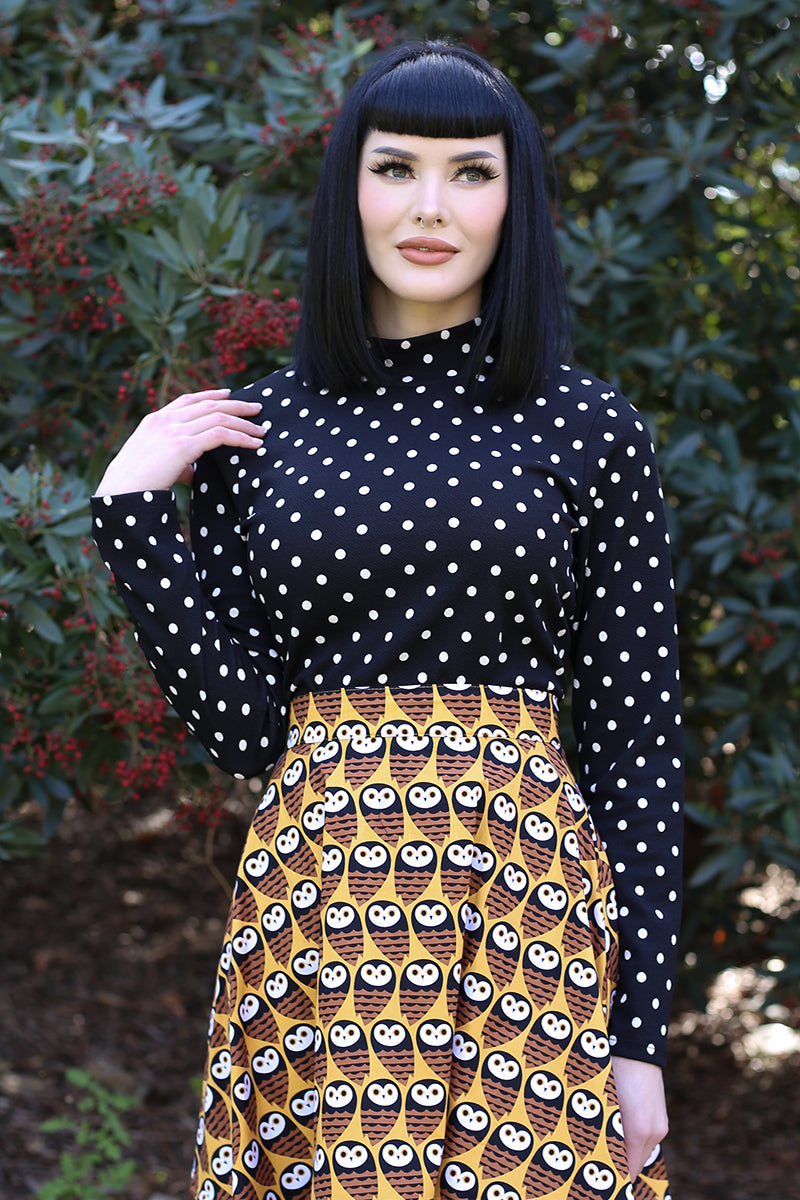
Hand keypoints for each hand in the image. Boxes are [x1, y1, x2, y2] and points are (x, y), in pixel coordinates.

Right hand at [94, 388, 265, 496]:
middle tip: (256, 409)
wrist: (122, 492)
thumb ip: (176, 461)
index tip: (228, 393)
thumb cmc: (136, 484)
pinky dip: (241, 437)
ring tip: (261, 431)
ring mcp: (174, 431)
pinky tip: (255, 444)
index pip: (188, 399)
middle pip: (209, 404)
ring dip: (243, 423)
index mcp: (155, 420)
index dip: (210, 395)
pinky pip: (220, 435)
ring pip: (219, 417)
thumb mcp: (154, 463)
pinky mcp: (183, 445)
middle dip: (236, 405)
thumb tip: (192, 471)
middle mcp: (165, 420)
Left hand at [611, 1055, 667, 1180]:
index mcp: (638, 1130)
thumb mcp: (603, 1100)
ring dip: (627, 1151)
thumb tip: (596, 1148)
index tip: (600, 1174)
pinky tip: (620, 1128)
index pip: (627, 1170)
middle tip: (599, 1161)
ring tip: (607, 1143)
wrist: (638, 1046)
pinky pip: (647, 1139)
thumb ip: (604, 1128)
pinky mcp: (661, 1118)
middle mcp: (654, 1132)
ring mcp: (660, 1125)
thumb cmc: (614, 1070)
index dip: (614, 1175)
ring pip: (641, 1151)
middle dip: (619, 1164)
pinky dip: (635, 1140)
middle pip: (635, 1163)